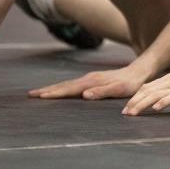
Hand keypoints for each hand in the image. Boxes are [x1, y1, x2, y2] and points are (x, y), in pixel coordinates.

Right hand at [29, 65, 153, 99]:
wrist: (139, 71)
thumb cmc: (130, 83)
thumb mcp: (119, 89)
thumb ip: (102, 92)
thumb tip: (84, 95)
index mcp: (91, 82)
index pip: (69, 89)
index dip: (54, 93)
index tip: (39, 97)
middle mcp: (88, 79)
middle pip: (64, 85)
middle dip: (47, 90)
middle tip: (30, 95)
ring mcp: (90, 78)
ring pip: (67, 84)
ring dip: (52, 88)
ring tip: (38, 93)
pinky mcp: (92, 80)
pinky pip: (72, 84)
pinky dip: (62, 87)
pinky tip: (59, 91)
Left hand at [122, 73, 169, 114]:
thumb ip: (161, 92)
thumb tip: (142, 96)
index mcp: (169, 78)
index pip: (146, 87)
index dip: (134, 98)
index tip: (125, 109)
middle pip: (149, 91)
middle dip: (135, 102)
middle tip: (125, 113)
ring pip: (156, 95)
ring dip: (143, 104)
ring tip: (134, 113)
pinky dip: (163, 103)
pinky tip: (156, 109)